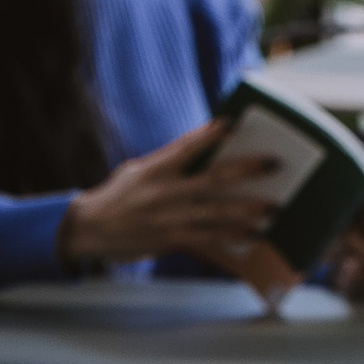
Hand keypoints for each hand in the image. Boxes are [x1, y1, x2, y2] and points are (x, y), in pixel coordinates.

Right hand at [60, 118, 284, 274]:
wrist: (90, 230)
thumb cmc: (118, 196)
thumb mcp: (137, 170)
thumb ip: (167, 161)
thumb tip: (203, 151)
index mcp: (155, 169)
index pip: (186, 146)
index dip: (210, 135)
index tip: (232, 124)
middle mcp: (164, 192)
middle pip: (213, 179)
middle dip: (246, 171)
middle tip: (273, 164)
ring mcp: (170, 218)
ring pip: (217, 213)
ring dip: (247, 210)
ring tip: (271, 208)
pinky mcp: (171, 240)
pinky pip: (208, 238)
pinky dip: (231, 237)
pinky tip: (252, 235)